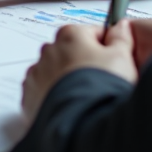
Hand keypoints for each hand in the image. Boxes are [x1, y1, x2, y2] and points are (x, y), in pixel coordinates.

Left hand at [21, 20, 138, 117]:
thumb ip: (120, 37)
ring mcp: (37, 73)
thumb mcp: (122, 58)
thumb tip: (121, 26)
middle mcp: (49, 50)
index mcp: (70, 34)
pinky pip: (42, 91)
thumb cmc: (101, 89)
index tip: (114, 60)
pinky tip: (70, 106)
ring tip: (85, 98)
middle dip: (84, 63)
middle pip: (71, 51)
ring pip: (55, 71)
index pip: (91, 33)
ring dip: (67, 80)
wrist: (83, 124)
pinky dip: (53, 96)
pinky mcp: (29, 96)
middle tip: (101, 82)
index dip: (107, 47)